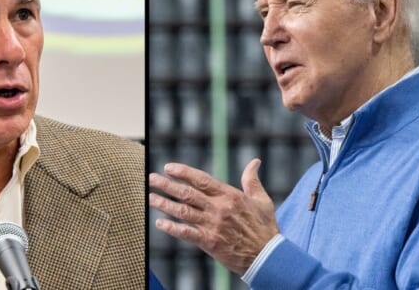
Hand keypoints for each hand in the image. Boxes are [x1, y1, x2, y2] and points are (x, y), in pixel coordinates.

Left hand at [149, 159, 278, 273]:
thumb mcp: (262, 200)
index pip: (202, 179)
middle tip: (151, 178)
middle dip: (167, 185)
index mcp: (230, 195)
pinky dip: (172, 228)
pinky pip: (187, 233)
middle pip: (187, 193)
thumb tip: (255, 162)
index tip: (168, 167)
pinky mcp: (210, 242)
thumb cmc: (265, 228)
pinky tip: (160, 223)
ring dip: (164, 204)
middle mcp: (219, 208)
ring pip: (183, 211)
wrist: (268, 256)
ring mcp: (213, 225)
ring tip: (150, 198)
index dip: (183, 172)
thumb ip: (252, 180)